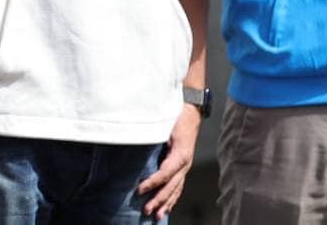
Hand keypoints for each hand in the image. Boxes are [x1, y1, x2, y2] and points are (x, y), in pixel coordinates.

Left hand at [138, 103, 199, 219]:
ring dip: (166, 203)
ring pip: (176, 189)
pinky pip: (179, 186)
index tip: (139, 189)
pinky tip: (167, 206)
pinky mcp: (183, 167)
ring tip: (157, 216)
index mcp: (181, 154)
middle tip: (146, 210)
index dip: (152, 183)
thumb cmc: (176, 116)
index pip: (165, 173)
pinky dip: (173, 198)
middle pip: (171, 186)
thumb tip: (136, 138)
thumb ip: (153, 133)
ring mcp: (185, 167)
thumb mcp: (165, 123)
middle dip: (158, 200)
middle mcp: (185, 164)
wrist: (191, 112)